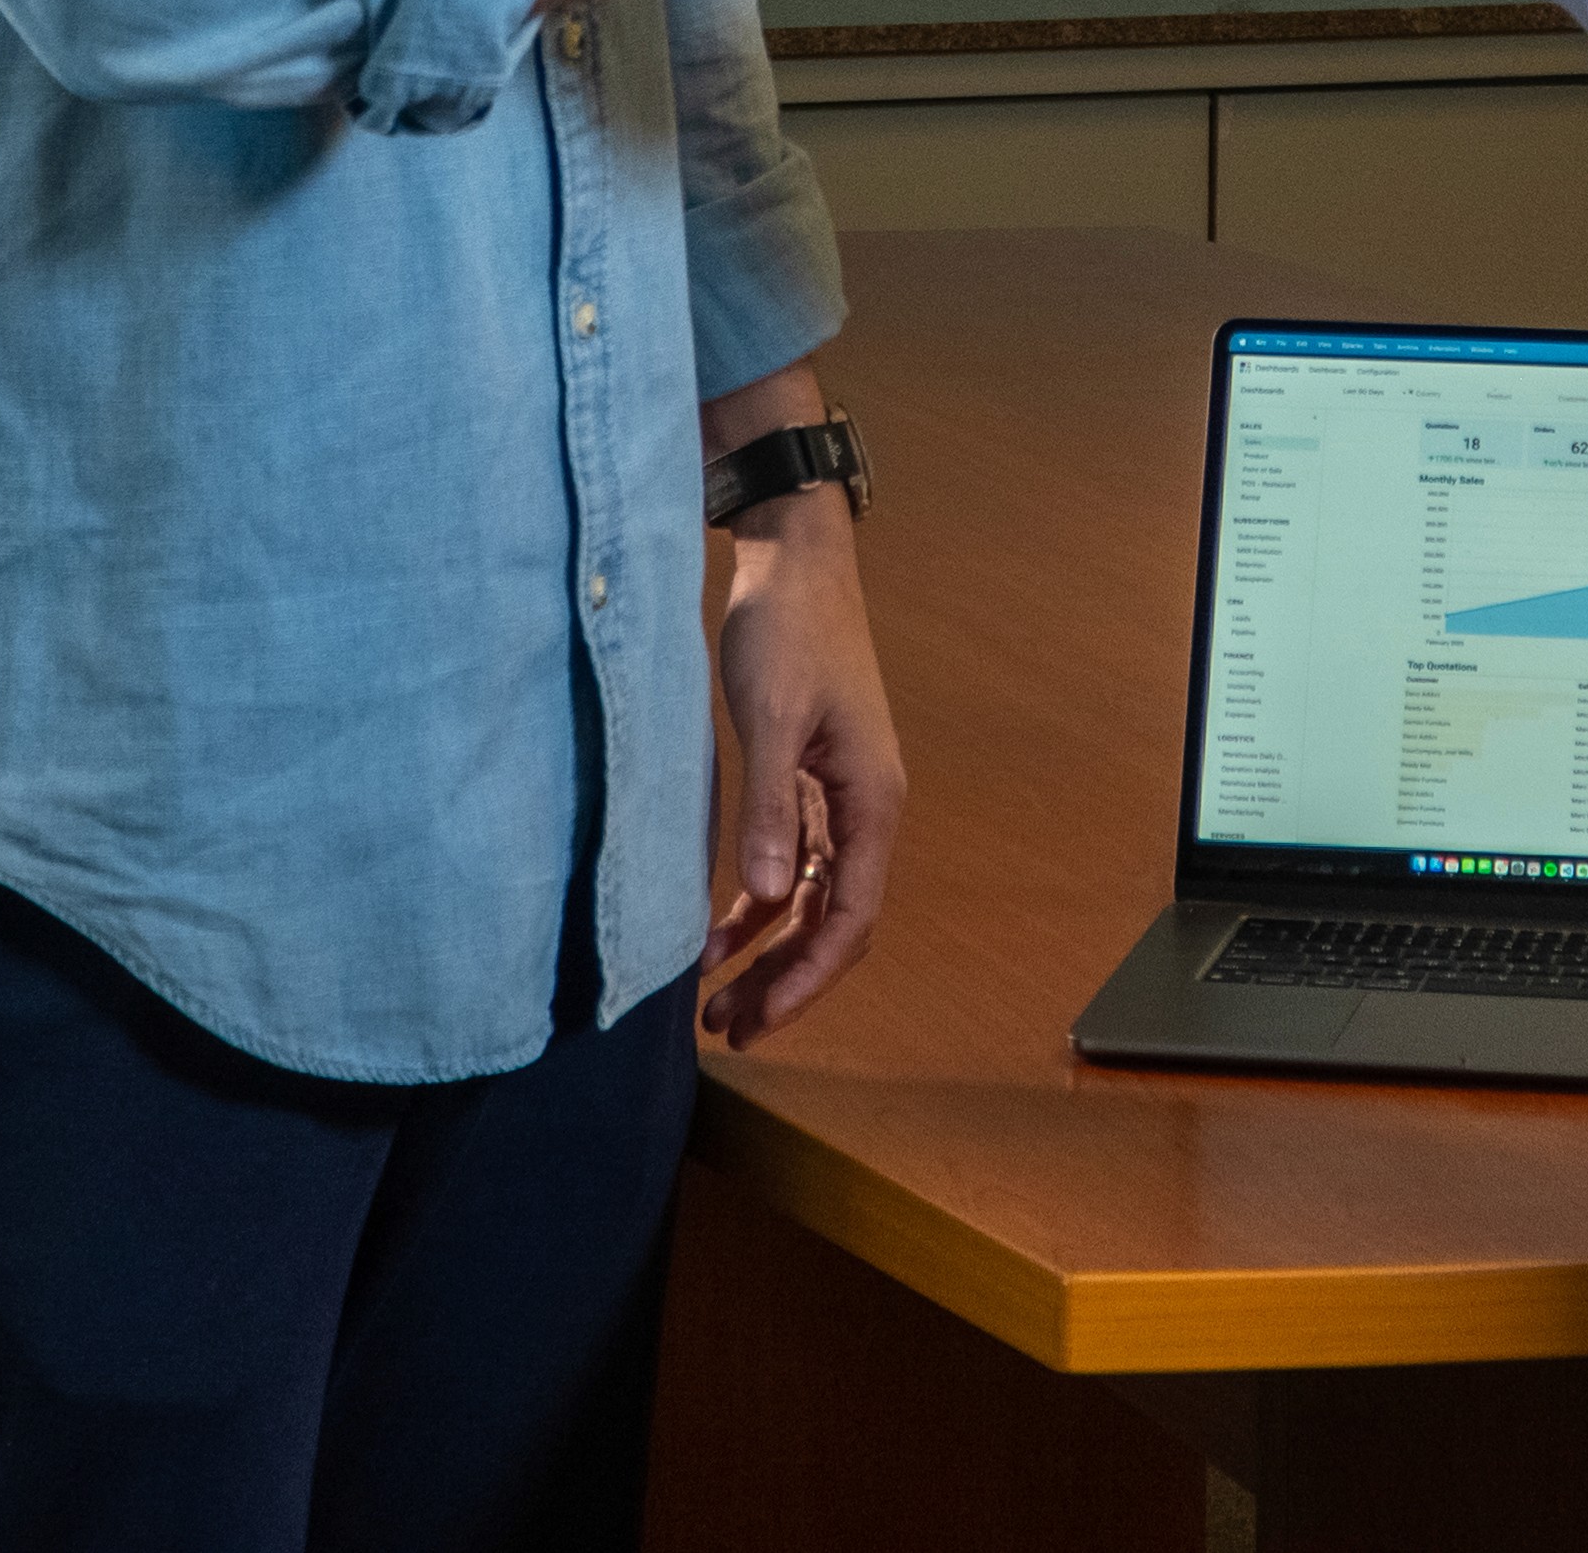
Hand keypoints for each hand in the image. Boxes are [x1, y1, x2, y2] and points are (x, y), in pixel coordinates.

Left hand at [702, 459, 902, 1049]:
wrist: (792, 557)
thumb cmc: (787, 627)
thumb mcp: (771, 716)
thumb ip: (770, 808)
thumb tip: (770, 896)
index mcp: (872, 797)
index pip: (852, 913)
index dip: (809, 975)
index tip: (760, 1019)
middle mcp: (865, 805)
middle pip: (836, 918)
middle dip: (787, 979)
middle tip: (727, 1029)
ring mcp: (837, 794)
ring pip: (812, 898)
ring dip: (770, 950)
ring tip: (715, 1001)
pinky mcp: (806, 778)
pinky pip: (791, 863)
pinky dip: (757, 902)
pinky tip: (717, 933)